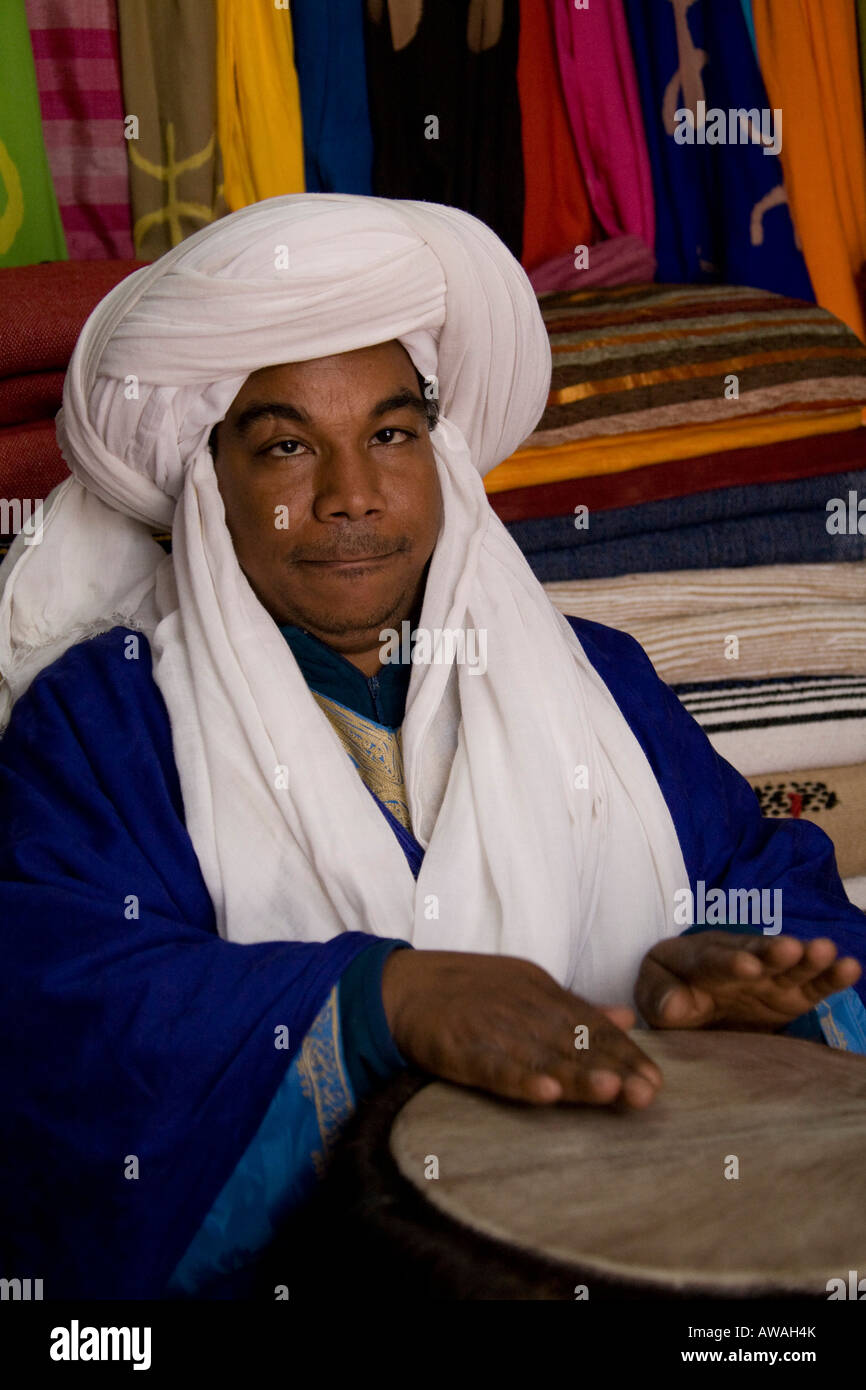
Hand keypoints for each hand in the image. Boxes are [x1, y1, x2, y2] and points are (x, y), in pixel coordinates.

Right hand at [380, 949, 662, 1108]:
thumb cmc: (466, 992)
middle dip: (614, 1066)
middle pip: (574, 1041)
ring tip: (612, 1091)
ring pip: (541, 1055)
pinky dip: (519, 1079)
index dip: (624, 1051)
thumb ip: (574, 1007)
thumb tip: (626, 1016)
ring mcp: (492, 1027)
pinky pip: (494, 1066)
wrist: (399, 987)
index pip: (591, 1024)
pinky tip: (545, 1093)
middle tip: (648, 1092)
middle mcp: (523, 1008)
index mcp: (541, 992)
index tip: (654, 1079)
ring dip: (577, 1074)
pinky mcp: (459, 1046)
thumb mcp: (525, 987)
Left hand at [635, 931, 861, 1032]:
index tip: (745, 966)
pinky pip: (813, 985)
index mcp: (699, 958)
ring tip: (826, 951)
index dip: (729, 962)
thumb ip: (659, 998)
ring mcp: (768, 977)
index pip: (712, 960)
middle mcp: (739, 960)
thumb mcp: (653, 993)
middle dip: (773, 952)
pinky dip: (830, 977)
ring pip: (789, 965)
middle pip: (757, 954)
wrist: (690, 998)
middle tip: (791, 949)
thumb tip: (674, 1005)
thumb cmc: (669, 991)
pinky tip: (849, 967)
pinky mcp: (791, 995)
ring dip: (807, 958)